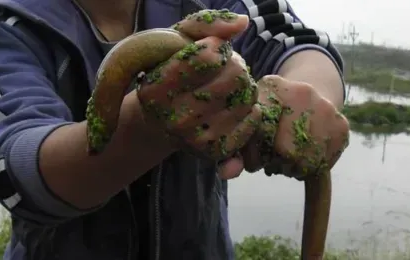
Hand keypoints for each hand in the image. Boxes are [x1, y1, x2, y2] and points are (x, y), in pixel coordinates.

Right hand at [137, 11, 260, 163]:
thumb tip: (242, 24)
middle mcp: (174, 118)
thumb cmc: (169, 74)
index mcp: (156, 89)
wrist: (160, 122)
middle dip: (234, 64)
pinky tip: (231, 106)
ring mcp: (195, 139)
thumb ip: (204, 24)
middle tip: (222, 69)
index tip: (209, 51)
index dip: (216, 47)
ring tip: (226, 87)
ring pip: (247, 96)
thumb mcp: (175, 42)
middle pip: (235, 75)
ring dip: (243, 85)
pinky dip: (248, 108)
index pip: (208, 57)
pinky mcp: (215, 151)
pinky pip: (253, 118)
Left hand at [240, 75, 349, 178]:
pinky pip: (324, 163)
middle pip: (286, 149)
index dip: (254, 153)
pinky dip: (312, 167)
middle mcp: (302, 92)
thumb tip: (229, 172)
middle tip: (273, 160)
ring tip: (288, 160)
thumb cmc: (269, 115)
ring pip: (307, 160)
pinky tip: (305, 157)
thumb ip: (233, 148)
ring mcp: (326, 108)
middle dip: (276, 162)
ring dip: (294, 168)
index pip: (259, 131)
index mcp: (271, 87)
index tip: (255, 159)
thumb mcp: (249, 121)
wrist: (309, 94)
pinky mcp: (342, 125)